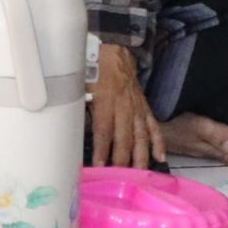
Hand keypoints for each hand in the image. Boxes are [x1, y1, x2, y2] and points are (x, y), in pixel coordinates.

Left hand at [89, 42, 163, 167]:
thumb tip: (68, 125)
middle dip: (122, 159)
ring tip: (140, 174)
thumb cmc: (92, 67)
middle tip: (120, 177)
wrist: (114, 50)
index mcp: (106, 100)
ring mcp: (137, 108)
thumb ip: (77, 104)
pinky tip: (160, 157)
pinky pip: (153, 126)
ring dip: (141, 156)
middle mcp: (125, 106)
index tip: (100, 166)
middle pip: (125, 137)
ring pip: (141, 135)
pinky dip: (158, 142)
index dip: (102, 148)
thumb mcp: (79, 83)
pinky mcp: (145, 107)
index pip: (104, 129)